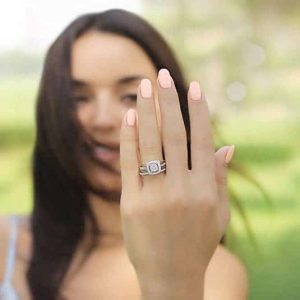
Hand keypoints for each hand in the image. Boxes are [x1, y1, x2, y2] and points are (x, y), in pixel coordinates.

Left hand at [119, 68, 233, 296]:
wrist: (170, 277)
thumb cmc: (198, 243)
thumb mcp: (217, 214)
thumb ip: (220, 178)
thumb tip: (228, 145)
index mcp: (206, 191)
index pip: (203, 141)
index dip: (199, 111)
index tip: (194, 87)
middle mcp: (182, 190)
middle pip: (174, 135)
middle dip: (168, 100)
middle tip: (161, 75)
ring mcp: (154, 197)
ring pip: (150, 144)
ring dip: (147, 111)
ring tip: (144, 86)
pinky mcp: (131, 204)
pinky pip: (130, 164)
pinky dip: (129, 138)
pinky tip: (130, 117)